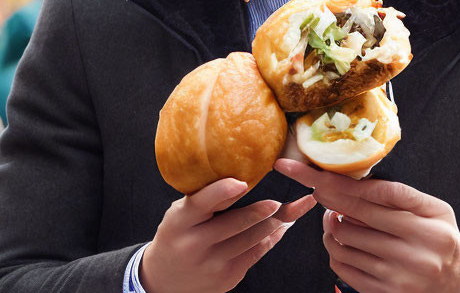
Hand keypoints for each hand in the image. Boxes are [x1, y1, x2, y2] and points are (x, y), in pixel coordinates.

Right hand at [140, 176, 316, 292]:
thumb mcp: (181, 214)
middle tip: (280, 201)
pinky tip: (283, 225)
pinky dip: (271, 238)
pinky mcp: (226, 278)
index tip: (242, 182)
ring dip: (275, 223)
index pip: (202, 202)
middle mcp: (195, 244)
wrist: (164, 280)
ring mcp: (212, 264)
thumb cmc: (178, 233)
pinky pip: (255, 254)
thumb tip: (243, 179)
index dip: (222, 191)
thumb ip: (206, 200)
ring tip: (295, 207)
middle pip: (235, 224)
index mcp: (180, 221)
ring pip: (251, 240)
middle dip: (261, 213)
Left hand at [274, 158, 459, 292]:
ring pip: (343, 241)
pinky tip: (341, 240)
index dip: (337, 182)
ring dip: (331, 224)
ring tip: (336, 216)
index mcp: (424, 224)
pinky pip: (343, 268)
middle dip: (326, 197)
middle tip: (317, 187)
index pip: (372, 195)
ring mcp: (395, 276)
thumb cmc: (442, 238)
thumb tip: (357, 182)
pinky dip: (334, 250)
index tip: (310, 172)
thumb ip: (401, 194)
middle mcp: (410, 251)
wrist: (457, 287)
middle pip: (352, 216)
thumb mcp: (436, 209)